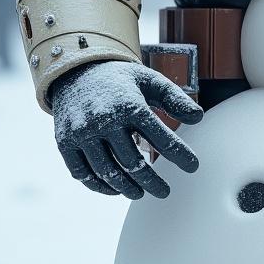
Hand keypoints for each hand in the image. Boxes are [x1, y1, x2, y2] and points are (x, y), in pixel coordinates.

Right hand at [51, 60, 202, 198]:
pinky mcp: (65, 143)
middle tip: (165, 191)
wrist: (76, 71)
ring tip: (140, 193)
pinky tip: (115, 189)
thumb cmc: (120, 80)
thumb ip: (175, 98)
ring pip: (107, 172)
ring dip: (126, 188)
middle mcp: (104, 120)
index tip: (193, 167)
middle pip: (132, 162)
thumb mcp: (150, 81)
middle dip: (152, 181)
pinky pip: (82, 173)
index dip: (179, 155)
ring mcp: (82, 133)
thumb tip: (198, 117)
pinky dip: (99, 186)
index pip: (160, 137)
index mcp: (130, 105)